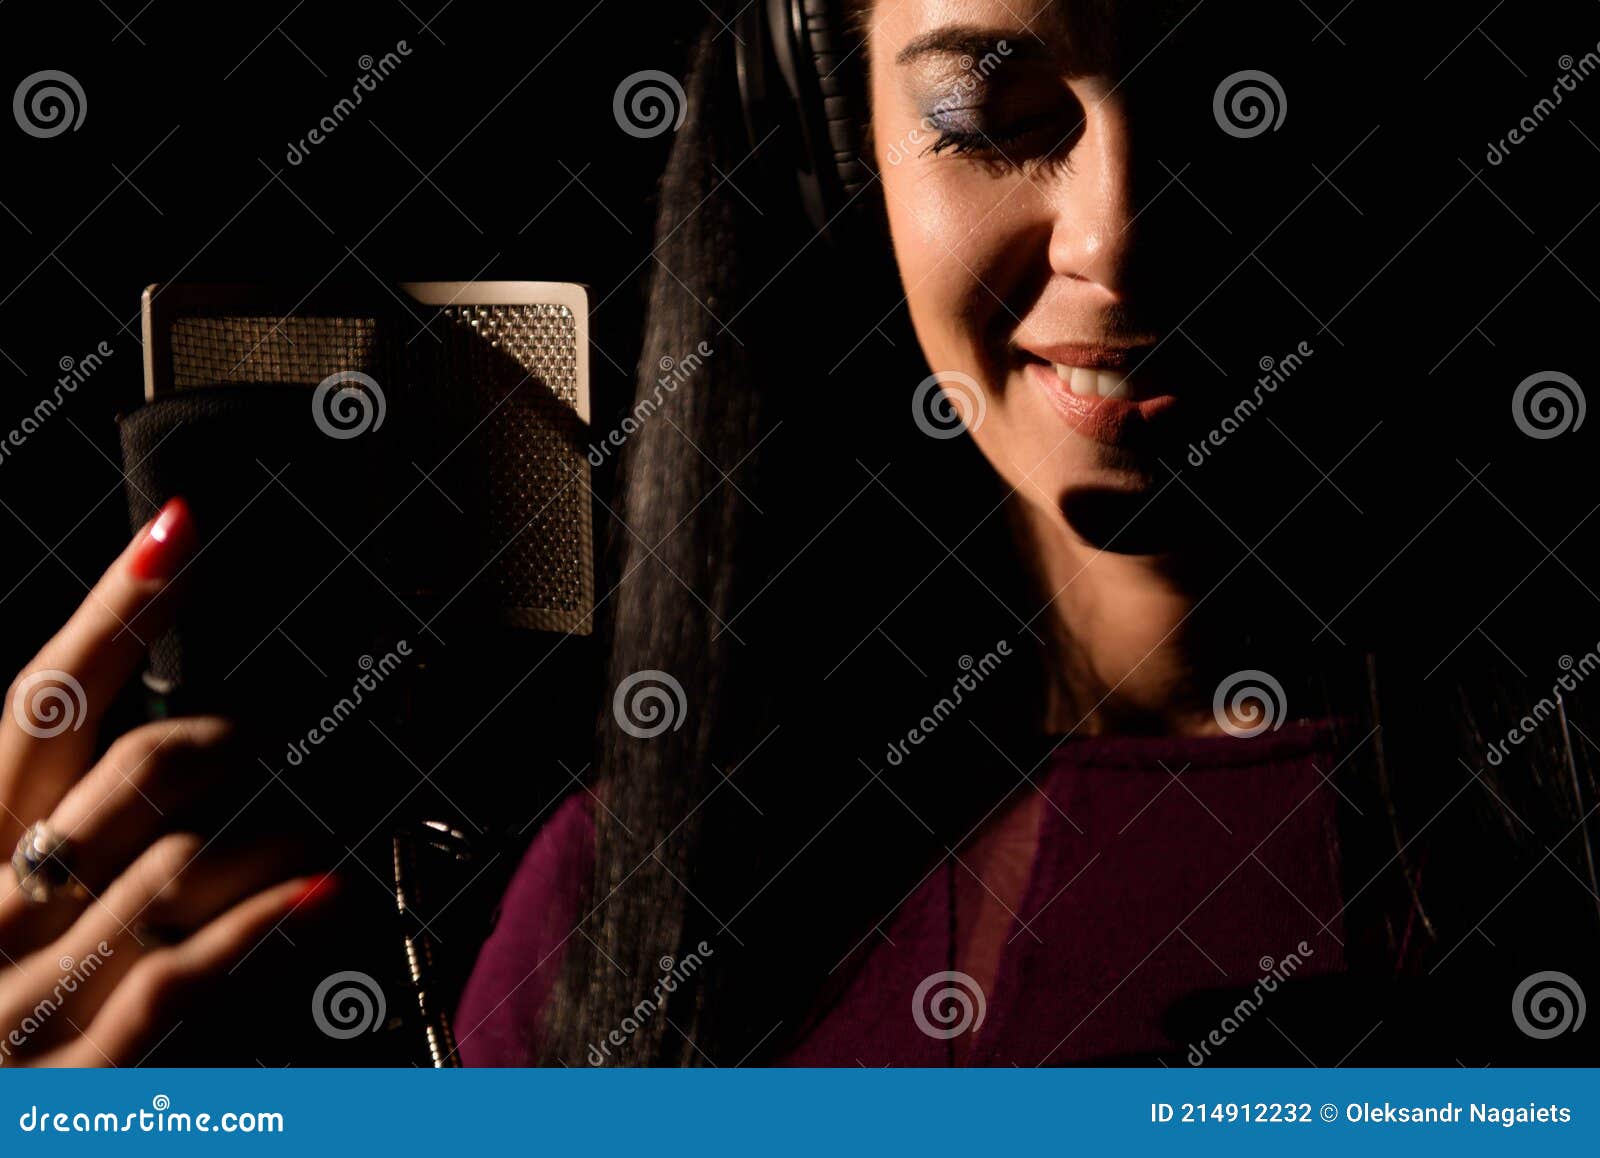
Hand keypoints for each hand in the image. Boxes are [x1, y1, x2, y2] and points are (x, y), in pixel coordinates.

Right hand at [0, 499, 332, 1065]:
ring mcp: (23, 992)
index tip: (179, 527)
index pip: (39, 701)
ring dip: (269, 834)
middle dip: (220, 737)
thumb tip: (171, 733)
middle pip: (128, 771)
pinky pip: (177, 976)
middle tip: (266, 740)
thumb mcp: (3, 894)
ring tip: (313, 831)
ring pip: (176, 865)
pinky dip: (259, 925)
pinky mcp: (71, 1075)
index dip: (111, 608)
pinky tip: (321, 889)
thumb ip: (71, 819)